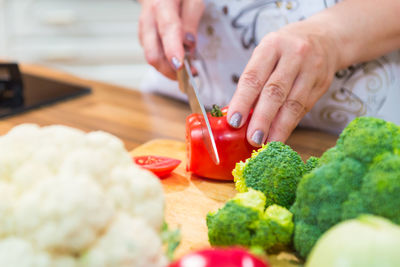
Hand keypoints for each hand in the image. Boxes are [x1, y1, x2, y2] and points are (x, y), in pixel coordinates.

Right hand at [138, 0, 204, 79]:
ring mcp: (143, 30)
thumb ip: (191, 20)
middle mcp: (148, 19)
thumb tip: (189, 43)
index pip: (167, 29)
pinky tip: (178, 62)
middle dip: (171, 70)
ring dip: (170, 70)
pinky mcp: (143, 38)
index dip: (173, 50)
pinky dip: (166, 64)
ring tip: (188, 70)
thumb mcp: (193, 0)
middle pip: (153, 53)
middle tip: (190, 73)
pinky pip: (153, 55)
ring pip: (152, 58)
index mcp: (162, 5)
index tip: (180, 65)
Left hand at [227, 20, 339, 145]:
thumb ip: (253, 81)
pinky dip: (289, 125)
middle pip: (275, 92)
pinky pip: (303, 108)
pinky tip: (279, 136)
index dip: (242, 101)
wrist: (325, 37)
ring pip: (293, 104)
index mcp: (271, 46)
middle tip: (252, 139)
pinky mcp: (322, 83)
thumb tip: (236, 116)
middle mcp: (293, 55)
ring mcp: (311, 69)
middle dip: (262, 118)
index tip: (234, 121)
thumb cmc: (284, 50)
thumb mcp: (266, 54)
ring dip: (278, 127)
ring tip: (266, 143)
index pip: (254, 77)